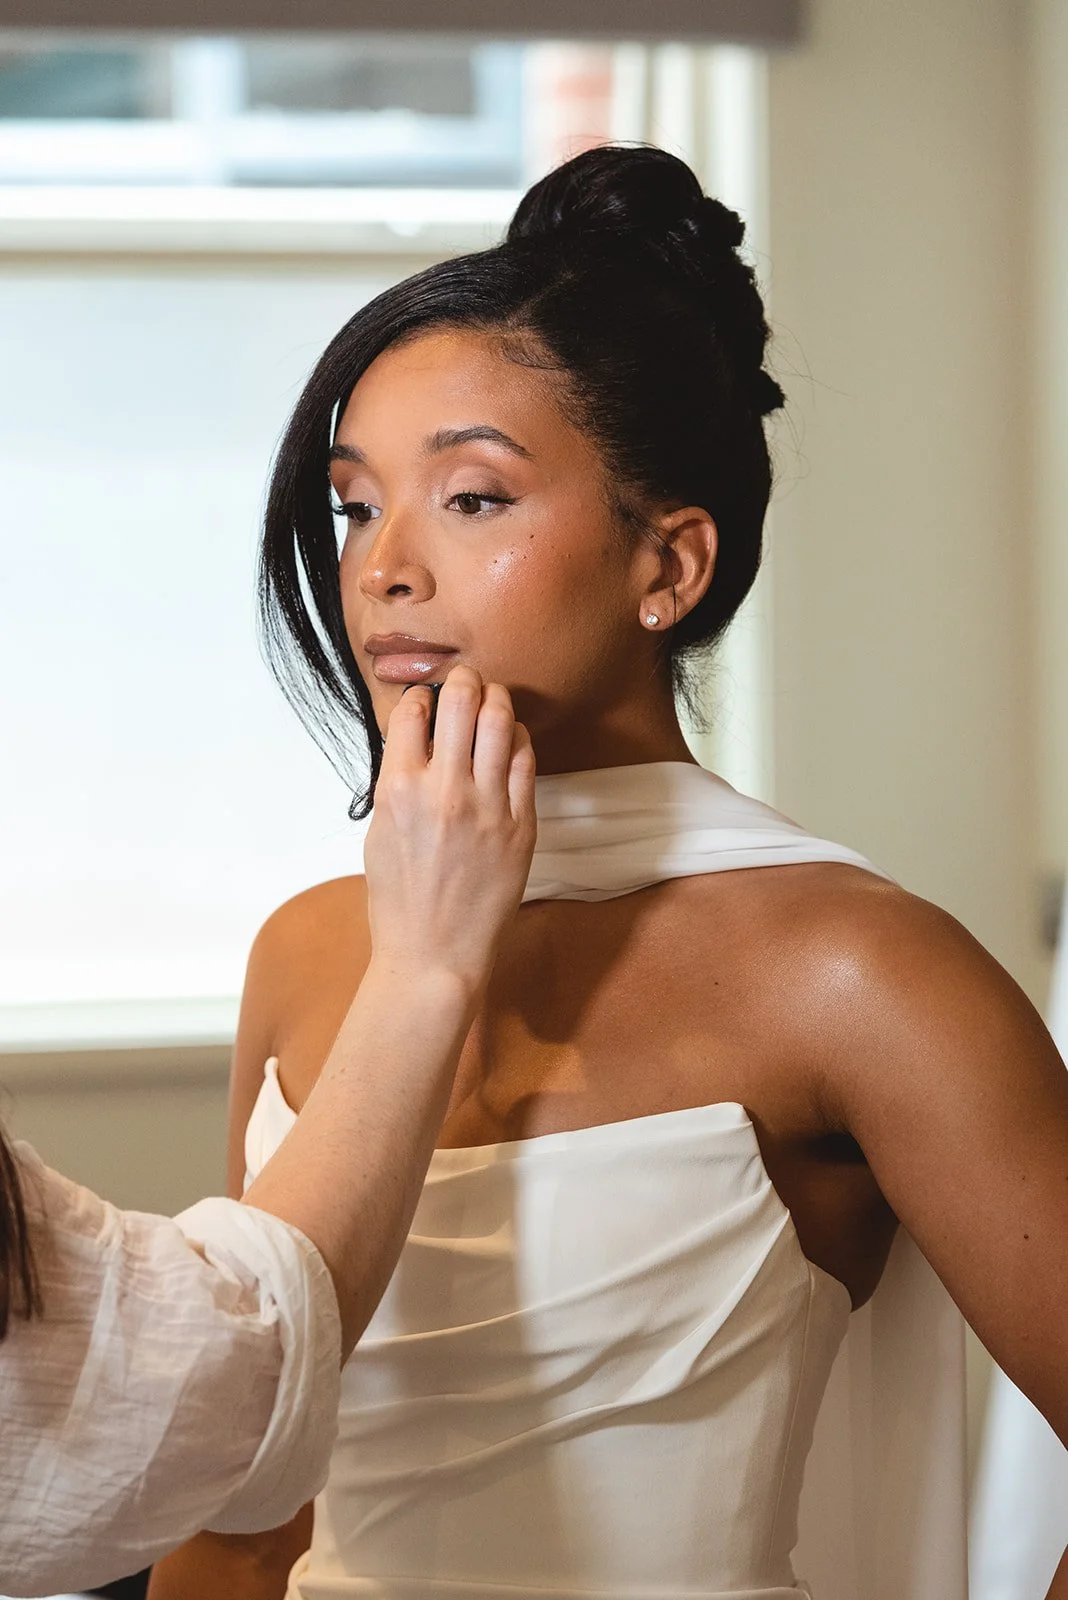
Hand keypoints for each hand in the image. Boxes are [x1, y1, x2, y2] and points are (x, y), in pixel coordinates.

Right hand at [363, 665, 536, 997]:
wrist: (435, 954)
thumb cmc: (400, 902)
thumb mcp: (379, 834)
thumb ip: (396, 784)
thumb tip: (412, 744)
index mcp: (398, 790)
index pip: (412, 712)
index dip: (420, 696)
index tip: (425, 698)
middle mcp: (444, 790)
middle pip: (460, 702)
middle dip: (463, 678)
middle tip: (465, 677)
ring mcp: (487, 806)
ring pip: (499, 721)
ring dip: (495, 698)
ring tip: (491, 696)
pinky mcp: (521, 824)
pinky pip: (525, 761)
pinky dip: (517, 739)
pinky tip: (510, 739)